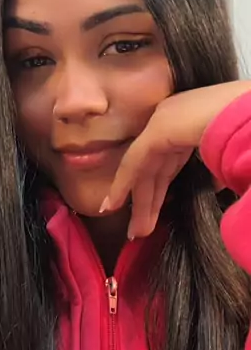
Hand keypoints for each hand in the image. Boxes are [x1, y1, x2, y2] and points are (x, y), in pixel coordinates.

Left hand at [101, 80, 250, 239]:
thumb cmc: (247, 132)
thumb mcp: (229, 155)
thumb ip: (217, 169)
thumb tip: (215, 184)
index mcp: (193, 122)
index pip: (171, 159)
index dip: (160, 185)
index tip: (156, 210)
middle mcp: (175, 117)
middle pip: (156, 167)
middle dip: (149, 201)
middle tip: (140, 230)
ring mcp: (166, 119)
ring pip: (145, 168)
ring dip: (140, 201)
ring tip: (135, 232)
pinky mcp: (159, 128)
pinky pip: (135, 161)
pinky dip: (123, 184)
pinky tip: (112, 204)